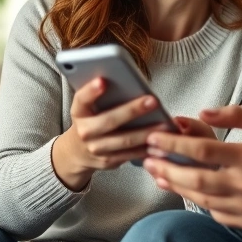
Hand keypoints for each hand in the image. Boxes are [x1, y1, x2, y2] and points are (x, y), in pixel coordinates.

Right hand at [52, 77, 168, 190]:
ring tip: (164, 124)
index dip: (91, 91)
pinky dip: (147, 148)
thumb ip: (102, 96)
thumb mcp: (88, 108)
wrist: (77, 151)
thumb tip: (128, 81)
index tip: (103, 81)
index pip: (82, 100)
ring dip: (146, 132)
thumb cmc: (90, 121)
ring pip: (124, 140)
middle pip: (109, 120)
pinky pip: (131, 154)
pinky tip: (160, 142)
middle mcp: (85, 131)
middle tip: (152, 101)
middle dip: (132, 110)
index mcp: (79, 113)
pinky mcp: (108, 161)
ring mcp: (96, 149)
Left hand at [142, 106, 241, 230]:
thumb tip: (202, 112)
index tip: (155, 138)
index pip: (202, 150)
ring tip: (159, 175)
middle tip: (147, 160)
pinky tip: (186, 190)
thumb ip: (235, 114)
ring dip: (176, 186)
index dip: (173, 143)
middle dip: (166, 168)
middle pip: (194, 178)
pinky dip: (199, 201)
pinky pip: (216, 213)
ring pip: (201, 198)